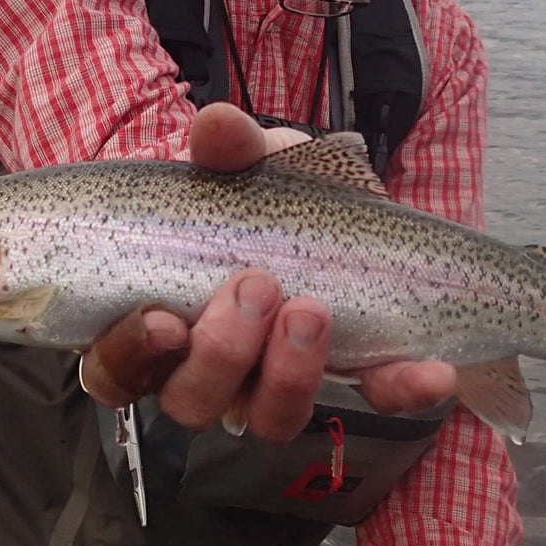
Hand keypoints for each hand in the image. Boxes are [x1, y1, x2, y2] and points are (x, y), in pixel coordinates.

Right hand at [78, 104, 455, 443]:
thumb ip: (228, 148)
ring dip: (290, 373)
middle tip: (257, 286)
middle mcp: (210, 367)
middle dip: (223, 352)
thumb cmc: (266, 190)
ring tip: (312, 309)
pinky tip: (430, 367)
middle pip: (191, 401)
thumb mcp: (247, 159)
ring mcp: (278, 382)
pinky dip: (401, 388)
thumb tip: (218, 127)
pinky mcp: (355, 378)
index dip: (131, 357)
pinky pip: (374, 402)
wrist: (344, 201)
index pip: (115, 369)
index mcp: (160, 320)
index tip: (163, 320)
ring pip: (268, 419)